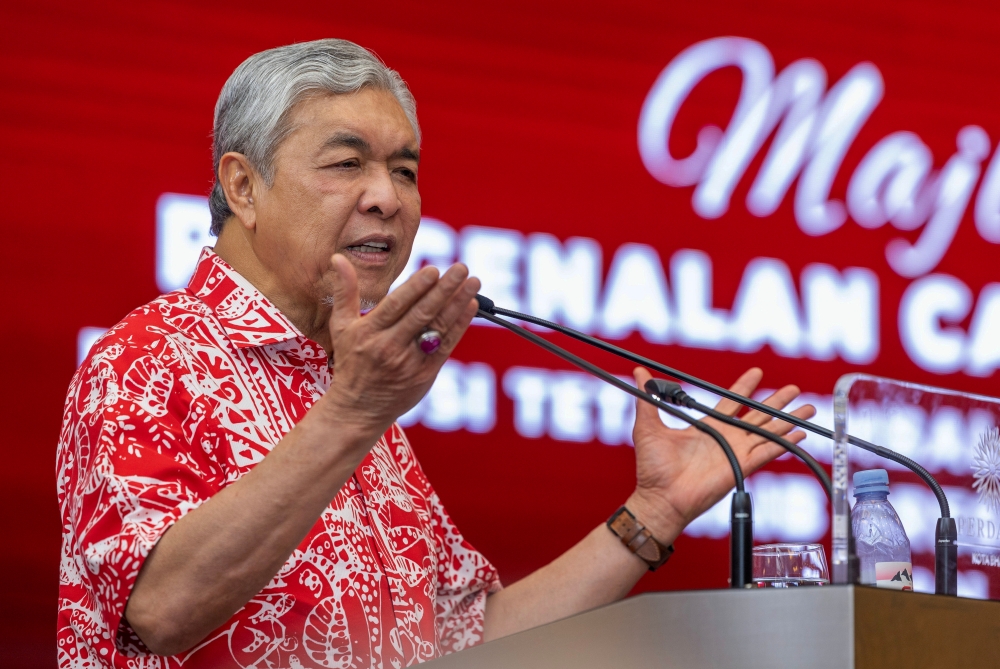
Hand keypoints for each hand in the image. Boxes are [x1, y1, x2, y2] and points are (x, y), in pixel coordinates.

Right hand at [319, 254, 479, 438]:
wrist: (358, 409)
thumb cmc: (351, 361)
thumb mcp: (341, 326)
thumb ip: (345, 291)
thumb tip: (338, 258)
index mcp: (369, 331)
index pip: (396, 305)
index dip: (416, 287)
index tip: (433, 270)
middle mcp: (389, 346)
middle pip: (421, 314)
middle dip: (444, 289)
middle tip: (461, 268)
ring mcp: (409, 362)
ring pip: (437, 328)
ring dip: (458, 304)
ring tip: (473, 283)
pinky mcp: (425, 375)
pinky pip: (446, 346)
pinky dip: (459, 325)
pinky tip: (470, 306)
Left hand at [625, 367, 815, 541]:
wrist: (659, 498)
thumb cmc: (652, 468)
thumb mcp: (648, 427)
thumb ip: (647, 399)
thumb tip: (639, 373)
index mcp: (706, 427)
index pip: (731, 402)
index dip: (744, 387)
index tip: (757, 373)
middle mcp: (724, 438)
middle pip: (756, 414)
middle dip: (775, 401)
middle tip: (793, 388)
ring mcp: (735, 452)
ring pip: (768, 431)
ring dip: (788, 420)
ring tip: (808, 407)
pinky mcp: (740, 467)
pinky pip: (767, 452)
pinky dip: (784, 443)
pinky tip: (800, 434)